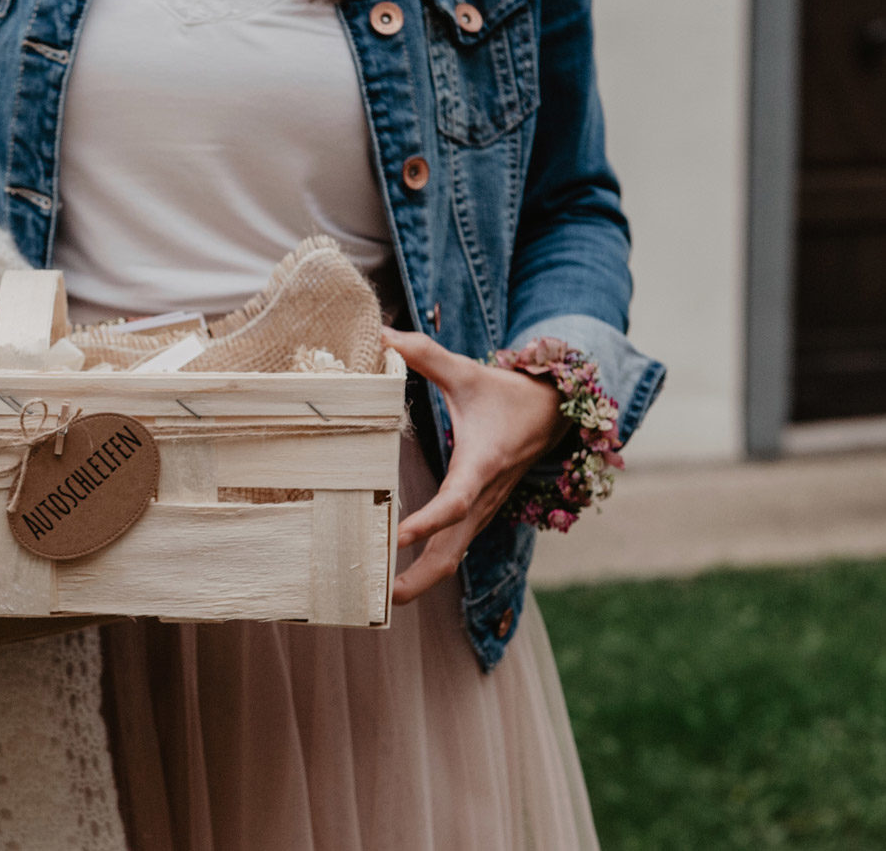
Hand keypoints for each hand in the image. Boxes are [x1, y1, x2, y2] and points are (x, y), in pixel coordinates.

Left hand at [382, 325, 570, 604]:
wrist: (555, 413)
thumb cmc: (507, 393)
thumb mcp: (467, 371)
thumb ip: (424, 354)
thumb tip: (381, 334)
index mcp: (482, 464)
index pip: (454, 502)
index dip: (427, 521)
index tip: (398, 536)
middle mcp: (484, 496)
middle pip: (453, 550)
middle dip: (419, 577)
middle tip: (379, 598)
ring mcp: (483, 511)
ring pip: (454, 556)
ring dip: (421, 579)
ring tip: (378, 598)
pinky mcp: (480, 515)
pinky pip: (455, 549)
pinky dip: (429, 566)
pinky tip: (397, 578)